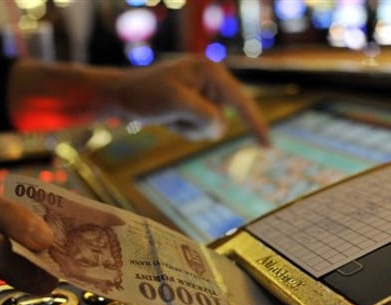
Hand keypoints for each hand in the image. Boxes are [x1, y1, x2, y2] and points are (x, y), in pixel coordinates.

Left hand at [110, 55, 269, 143]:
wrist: (121, 96)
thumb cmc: (146, 95)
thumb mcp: (176, 103)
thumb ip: (204, 114)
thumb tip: (221, 128)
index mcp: (210, 72)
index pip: (240, 102)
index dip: (255, 124)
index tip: (268, 147)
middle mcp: (211, 81)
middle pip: (222, 119)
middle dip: (197, 125)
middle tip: (173, 114)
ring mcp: (203, 94)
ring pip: (211, 128)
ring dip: (189, 129)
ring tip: (169, 115)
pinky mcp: (196, 106)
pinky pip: (200, 129)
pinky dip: (185, 130)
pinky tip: (169, 119)